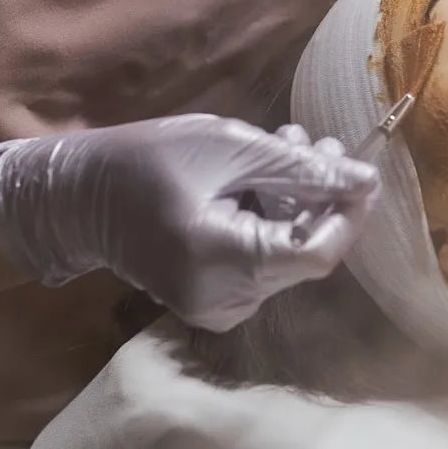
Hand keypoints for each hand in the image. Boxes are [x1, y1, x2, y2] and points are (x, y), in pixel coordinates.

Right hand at [0, 114, 379, 331]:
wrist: (81, 196)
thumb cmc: (149, 160)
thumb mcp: (229, 148)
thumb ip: (299, 169)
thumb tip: (365, 181)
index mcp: (224, 262)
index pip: (317, 253)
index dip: (349, 212)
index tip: (363, 167)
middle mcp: (225, 301)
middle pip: (303, 253)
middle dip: (320, 197)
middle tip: (316, 140)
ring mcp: (217, 308)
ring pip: (286, 255)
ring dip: (297, 202)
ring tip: (285, 148)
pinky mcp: (212, 302)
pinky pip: (263, 262)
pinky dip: (272, 221)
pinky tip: (261, 181)